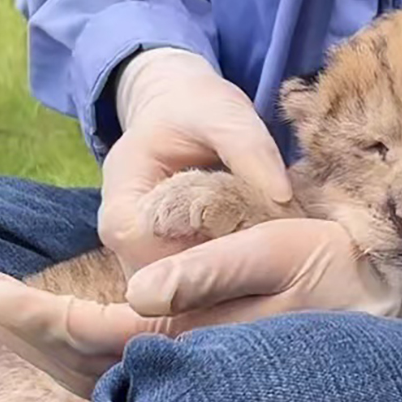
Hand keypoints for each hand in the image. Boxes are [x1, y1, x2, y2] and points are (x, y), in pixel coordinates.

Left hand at [0, 219, 401, 395]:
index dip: (35, 317)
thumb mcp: (278, 252)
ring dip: (52, 346)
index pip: (94, 338)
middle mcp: (186, 374)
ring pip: (101, 378)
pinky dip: (89, 355)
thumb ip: (208, 273)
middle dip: (29, 332)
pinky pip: (128, 375)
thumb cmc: (336, 274)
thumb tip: (136, 297)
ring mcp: (192, 381)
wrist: (385, 309)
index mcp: (196, 342)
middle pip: (83, 369)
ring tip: (10, 310)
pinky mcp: (201, 374)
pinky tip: (71, 334)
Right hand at [99, 48, 291, 275]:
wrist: (181, 106)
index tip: (251, 251)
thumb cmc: (196, 108)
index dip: (200, 260)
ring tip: (265, 275)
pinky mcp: (161, 260)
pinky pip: (186, 288)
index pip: (149, 256)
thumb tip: (281, 198)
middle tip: (269, 273)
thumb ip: (249, 148)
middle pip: (159, 286)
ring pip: (173, 295)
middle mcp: (120, 239)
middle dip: (213, 285)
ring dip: (217, 289)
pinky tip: (254, 274)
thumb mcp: (224, 113)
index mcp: (121, 205)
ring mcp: (137, 255)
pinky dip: (218, 284)